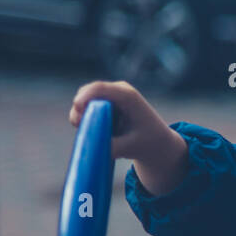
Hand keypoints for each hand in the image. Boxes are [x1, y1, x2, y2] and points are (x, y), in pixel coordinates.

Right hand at [69, 80, 188, 194]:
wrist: (158, 141)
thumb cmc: (148, 142)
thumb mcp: (130, 147)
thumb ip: (109, 147)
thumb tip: (88, 147)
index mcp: (129, 96)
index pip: (100, 89)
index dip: (84, 97)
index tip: (77, 111)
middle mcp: (119, 91)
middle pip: (88, 92)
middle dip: (79, 109)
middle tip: (79, 126)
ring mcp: (112, 96)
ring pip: (85, 100)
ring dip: (82, 116)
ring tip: (89, 131)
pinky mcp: (106, 104)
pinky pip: (88, 108)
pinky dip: (85, 119)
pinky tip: (95, 130)